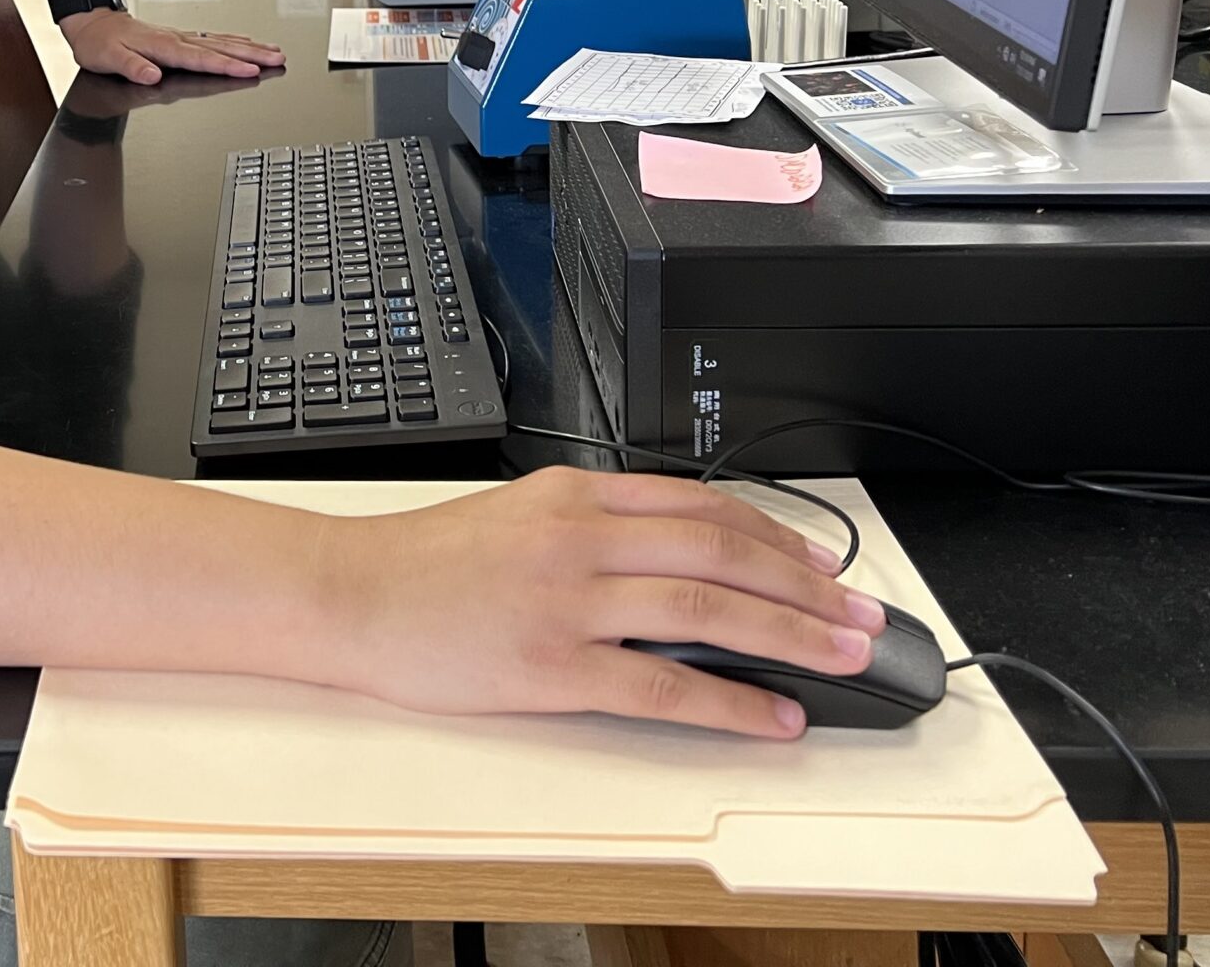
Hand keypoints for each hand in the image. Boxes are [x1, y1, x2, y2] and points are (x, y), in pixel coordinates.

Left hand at [62, 9, 282, 85]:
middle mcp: (176, 39)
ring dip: (249, 47)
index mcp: (163, 47)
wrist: (93, 20)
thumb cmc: (99, 43)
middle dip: (252, 55)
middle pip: (221, 48)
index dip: (228, 66)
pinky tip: (245, 44)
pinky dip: (233, 41)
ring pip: (222, 42)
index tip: (251, 71)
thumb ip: (133, 66)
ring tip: (273, 52)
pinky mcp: (179, 37)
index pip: (202, 58)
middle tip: (278, 59)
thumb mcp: (108, 58)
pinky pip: (213, 38)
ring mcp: (180, 36)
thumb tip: (152, 75)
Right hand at [324, 465, 884, 736]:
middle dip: (804, 583)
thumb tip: (676, 551)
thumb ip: (593, 524)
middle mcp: (581, 537)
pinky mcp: (551, 666)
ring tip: (842, 654)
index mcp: (576, 495)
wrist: (350, 594)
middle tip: (860, 612)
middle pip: (720, 550)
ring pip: (705, 608)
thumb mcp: (517, 514)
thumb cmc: (426, 563)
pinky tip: (772, 715)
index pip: (702, 504)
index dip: (776, 533)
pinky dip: (729, 701)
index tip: (822, 561)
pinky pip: (660, 683)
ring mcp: (568, 601)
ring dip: (788, 632)